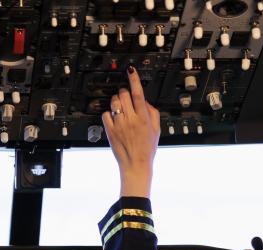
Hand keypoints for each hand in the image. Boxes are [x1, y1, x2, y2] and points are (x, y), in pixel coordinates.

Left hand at [101, 66, 161, 198]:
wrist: (136, 165)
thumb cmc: (147, 149)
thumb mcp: (156, 130)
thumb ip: (152, 112)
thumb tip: (144, 100)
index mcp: (144, 118)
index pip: (138, 93)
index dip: (134, 79)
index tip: (131, 70)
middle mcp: (131, 120)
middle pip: (123, 95)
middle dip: (124, 92)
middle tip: (126, 97)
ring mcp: (119, 125)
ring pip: (114, 103)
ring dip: (116, 101)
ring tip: (120, 108)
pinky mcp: (110, 131)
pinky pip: (105, 115)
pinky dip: (108, 114)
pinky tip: (114, 119)